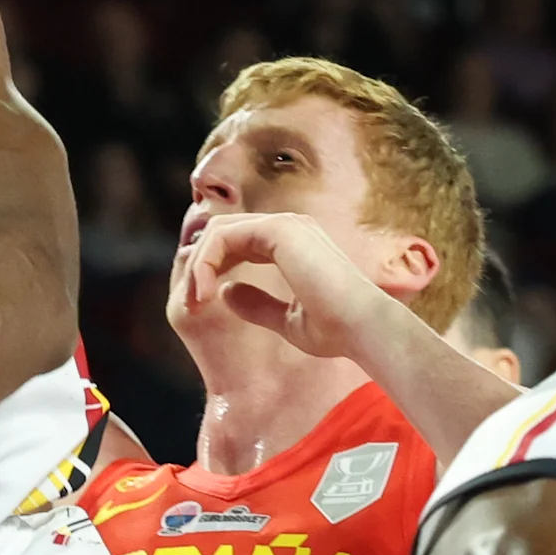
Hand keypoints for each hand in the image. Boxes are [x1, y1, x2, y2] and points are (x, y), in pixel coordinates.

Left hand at [176, 212, 409, 359]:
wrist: (364, 329)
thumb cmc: (336, 330)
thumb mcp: (287, 320)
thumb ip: (258, 304)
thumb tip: (225, 291)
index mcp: (294, 245)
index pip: (238, 242)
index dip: (213, 267)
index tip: (200, 303)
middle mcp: (290, 228)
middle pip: (224, 232)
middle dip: (199, 265)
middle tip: (191, 303)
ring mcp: (285, 224)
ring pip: (219, 232)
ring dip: (198, 265)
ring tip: (194, 301)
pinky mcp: (279, 230)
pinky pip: (224, 236)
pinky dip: (206, 262)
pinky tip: (204, 293)